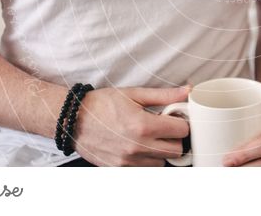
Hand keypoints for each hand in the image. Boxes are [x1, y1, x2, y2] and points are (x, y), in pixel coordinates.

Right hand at [72, 85, 190, 165]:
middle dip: (174, 137)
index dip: (181, 121)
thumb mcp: (134, 94)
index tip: (174, 117)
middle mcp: (138, 147)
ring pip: (162, 162)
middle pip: (176, 150)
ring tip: (150, 136)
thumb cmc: (102, 104)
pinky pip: (145, 169)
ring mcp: (128, 161)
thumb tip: (187, 91)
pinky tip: (139, 146)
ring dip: (161, 150)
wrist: (73, 120)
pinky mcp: (120, 169)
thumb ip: (164, 95)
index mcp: (143, 126)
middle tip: (165, 127)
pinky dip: (147, 159)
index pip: (182, 131)